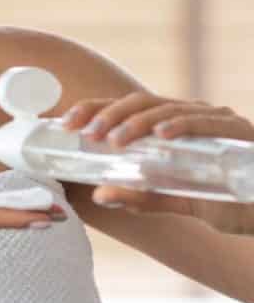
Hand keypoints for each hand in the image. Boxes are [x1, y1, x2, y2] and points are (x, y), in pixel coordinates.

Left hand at [60, 91, 253, 235]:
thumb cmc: (232, 200)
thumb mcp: (182, 201)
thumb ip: (145, 197)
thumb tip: (101, 196)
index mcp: (171, 126)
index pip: (125, 109)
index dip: (94, 109)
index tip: (65, 122)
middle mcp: (189, 115)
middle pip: (140, 101)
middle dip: (108, 114)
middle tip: (86, 132)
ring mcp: (213, 119)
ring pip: (167, 108)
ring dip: (138, 121)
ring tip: (115, 137)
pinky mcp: (237, 130)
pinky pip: (205, 121)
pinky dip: (181, 124)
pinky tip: (162, 133)